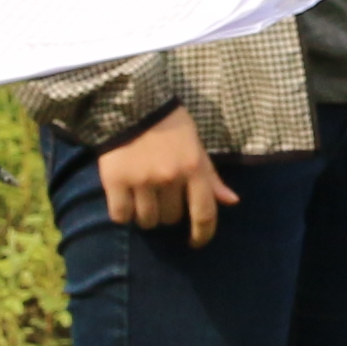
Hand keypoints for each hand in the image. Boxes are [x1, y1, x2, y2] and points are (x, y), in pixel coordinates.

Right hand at [100, 103, 236, 244]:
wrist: (129, 103)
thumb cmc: (169, 124)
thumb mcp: (196, 146)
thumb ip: (211, 176)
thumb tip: (231, 202)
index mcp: (193, 168)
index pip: (204, 214)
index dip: (202, 234)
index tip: (196, 242)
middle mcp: (169, 178)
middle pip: (171, 219)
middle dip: (167, 212)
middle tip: (160, 196)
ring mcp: (142, 180)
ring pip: (147, 220)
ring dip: (145, 214)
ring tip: (141, 196)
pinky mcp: (115, 180)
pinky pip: (121, 215)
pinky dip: (123, 213)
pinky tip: (124, 200)